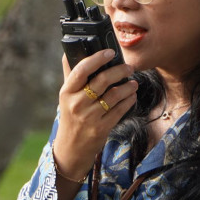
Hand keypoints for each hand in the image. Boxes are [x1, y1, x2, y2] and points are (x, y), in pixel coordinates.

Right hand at [54, 49, 136, 180]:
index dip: (97, 58)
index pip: (81, 70)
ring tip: (133, 83)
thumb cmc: (71, 116)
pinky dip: (129, 100)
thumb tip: (68, 52)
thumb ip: (70, 75)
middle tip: (129, 67)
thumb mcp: (66, 96)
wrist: (71, 147)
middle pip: (102, 81)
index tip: (110, 52)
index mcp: (66, 92)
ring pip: (114, 95)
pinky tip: (131, 96)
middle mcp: (77, 104)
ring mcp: (89, 117)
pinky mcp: (101, 128)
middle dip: (120, 71)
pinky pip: (120, 110)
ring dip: (128, 86)